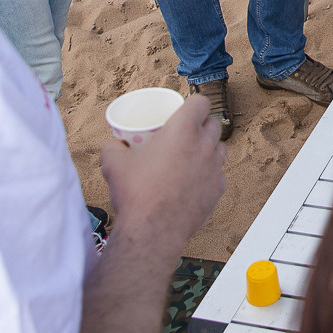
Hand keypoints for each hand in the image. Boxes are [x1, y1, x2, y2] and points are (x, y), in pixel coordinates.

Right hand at [96, 94, 226, 256]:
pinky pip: (217, 174)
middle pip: (213, 124)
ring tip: (190, 158)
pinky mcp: (218, 188)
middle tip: (185, 136)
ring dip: (208, 148)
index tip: (185, 111)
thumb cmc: (136, 192)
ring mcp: (215, 167)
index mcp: (183, 129)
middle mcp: (205, 144)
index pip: (201, 102)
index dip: (194, 104)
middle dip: (202, 126)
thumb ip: (113, 147)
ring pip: (220, 148)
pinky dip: (208, 174)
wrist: (152, 230)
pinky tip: (193, 182)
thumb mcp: (114, 163)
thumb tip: (112, 144)